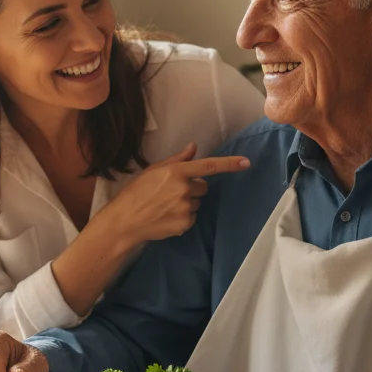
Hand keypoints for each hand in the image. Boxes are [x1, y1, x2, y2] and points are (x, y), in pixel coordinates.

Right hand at [98, 143, 249, 242]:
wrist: (125, 220)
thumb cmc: (136, 192)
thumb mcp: (154, 170)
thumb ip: (177, 159)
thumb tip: (193, 147)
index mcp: (176, 172)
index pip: (209, 166)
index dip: (230, 164)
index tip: (246, 163)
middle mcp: (184, 188)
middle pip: (203, 186)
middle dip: (193, 188)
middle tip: (172, 192)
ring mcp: (185, 207)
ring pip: (197, 203)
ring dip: (187, 203)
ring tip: (166, 206)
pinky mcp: (184, 224)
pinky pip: (192, 217)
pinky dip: (183, 217)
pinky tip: (166, 216)